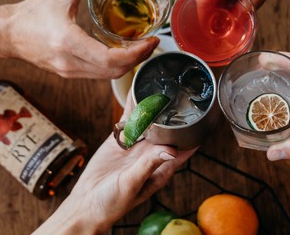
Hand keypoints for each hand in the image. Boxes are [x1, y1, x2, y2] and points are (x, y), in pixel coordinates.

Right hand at [11, 0, 158, 78]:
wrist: (6, 33)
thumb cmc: (31, 13)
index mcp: (67, 42)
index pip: (110, 59)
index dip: (136, 53)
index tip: (151, 41)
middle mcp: (69, 62)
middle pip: (114, 71)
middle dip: (138, 59)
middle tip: (151, 43)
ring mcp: (68, 71)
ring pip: (107, 76)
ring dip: (127, 64)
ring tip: (140, 47)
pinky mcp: (68, 73)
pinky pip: (97, 74)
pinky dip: (114, 65)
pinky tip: (121, 51)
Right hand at [35, 93, 195, 233]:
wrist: (85, 204)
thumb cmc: (112, 203)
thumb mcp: (132, 184)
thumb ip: (149, 166)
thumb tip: (171, 151)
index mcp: (161, 168)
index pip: (184, 147)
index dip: (194, 132)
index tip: (204, 115)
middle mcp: (152, 155)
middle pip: (169, 130)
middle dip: (176, 114)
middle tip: (182, 91)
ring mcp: (136, 146)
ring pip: (149, 121)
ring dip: (154, 106)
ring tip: (162, 85)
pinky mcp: (119, 141)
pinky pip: (128, 119)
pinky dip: (132, 105)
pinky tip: (137, 90)